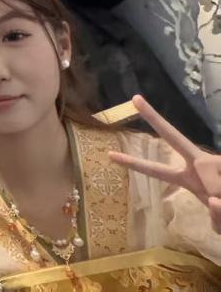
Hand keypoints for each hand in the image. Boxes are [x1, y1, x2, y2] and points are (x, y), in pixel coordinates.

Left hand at [108, 94, 220, 231]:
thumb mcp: (220, 221)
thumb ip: (217, 216)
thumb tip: (215, 199)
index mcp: (189, 177)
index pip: (157, 169)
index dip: (133, 163)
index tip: (109, 154)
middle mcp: (200, 164)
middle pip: (175, 139)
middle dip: (155, 120)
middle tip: (134, 98)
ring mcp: (215, 162)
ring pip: (213, 187)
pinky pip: (220, 194)